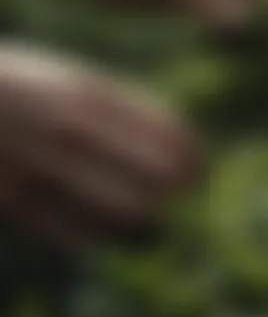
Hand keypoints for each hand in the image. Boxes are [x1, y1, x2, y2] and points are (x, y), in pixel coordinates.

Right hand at [0, 44, 200, 248]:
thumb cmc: (15, 86)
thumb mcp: (66, 80)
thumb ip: (115, 108)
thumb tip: (175, 144)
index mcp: (85, 92)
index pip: (165, 130)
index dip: (192, 155)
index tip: (199, 165)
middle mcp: (66, 129)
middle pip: (153, 174)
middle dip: (179, 189)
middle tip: (186, 194)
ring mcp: (36, 164)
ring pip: (119, 212)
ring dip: (147, 222)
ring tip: (156, 224)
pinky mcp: (6, 203)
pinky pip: (71, 232)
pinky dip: (101, 236)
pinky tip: (111, 232)